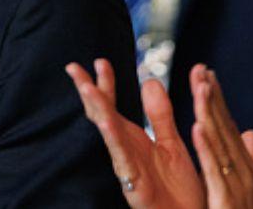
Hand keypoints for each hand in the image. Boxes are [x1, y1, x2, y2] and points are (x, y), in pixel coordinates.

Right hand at [66, 59, 203, 208]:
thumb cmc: (179, 191)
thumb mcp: (171, 143)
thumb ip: (160, 114)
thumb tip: (148, 80)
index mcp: (135, 140)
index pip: (114, 106)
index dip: (106, 84)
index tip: (100, 61)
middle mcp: (127, 151)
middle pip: (103, 116)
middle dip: (89, 92)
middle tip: (73, 67)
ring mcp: (128, 167)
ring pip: (108, 134)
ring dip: (97, 110)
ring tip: (86, 87)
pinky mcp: (135, 185)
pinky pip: (123, 159)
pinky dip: (114, 139)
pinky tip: (107, 122)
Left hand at [189, 66, 252, 208]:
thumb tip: (250, 133)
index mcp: (247, 170)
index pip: (229, 128)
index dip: (219, 101)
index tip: (208, 75)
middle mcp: (245, 174)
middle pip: (225, 129)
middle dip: (213, 98)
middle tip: (201, 69)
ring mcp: (238, 187)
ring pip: (220, 144)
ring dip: (210, 114)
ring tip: (200, 87)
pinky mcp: (227, 201)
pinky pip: (214, 172)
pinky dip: (207, 149)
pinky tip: (197, 127)